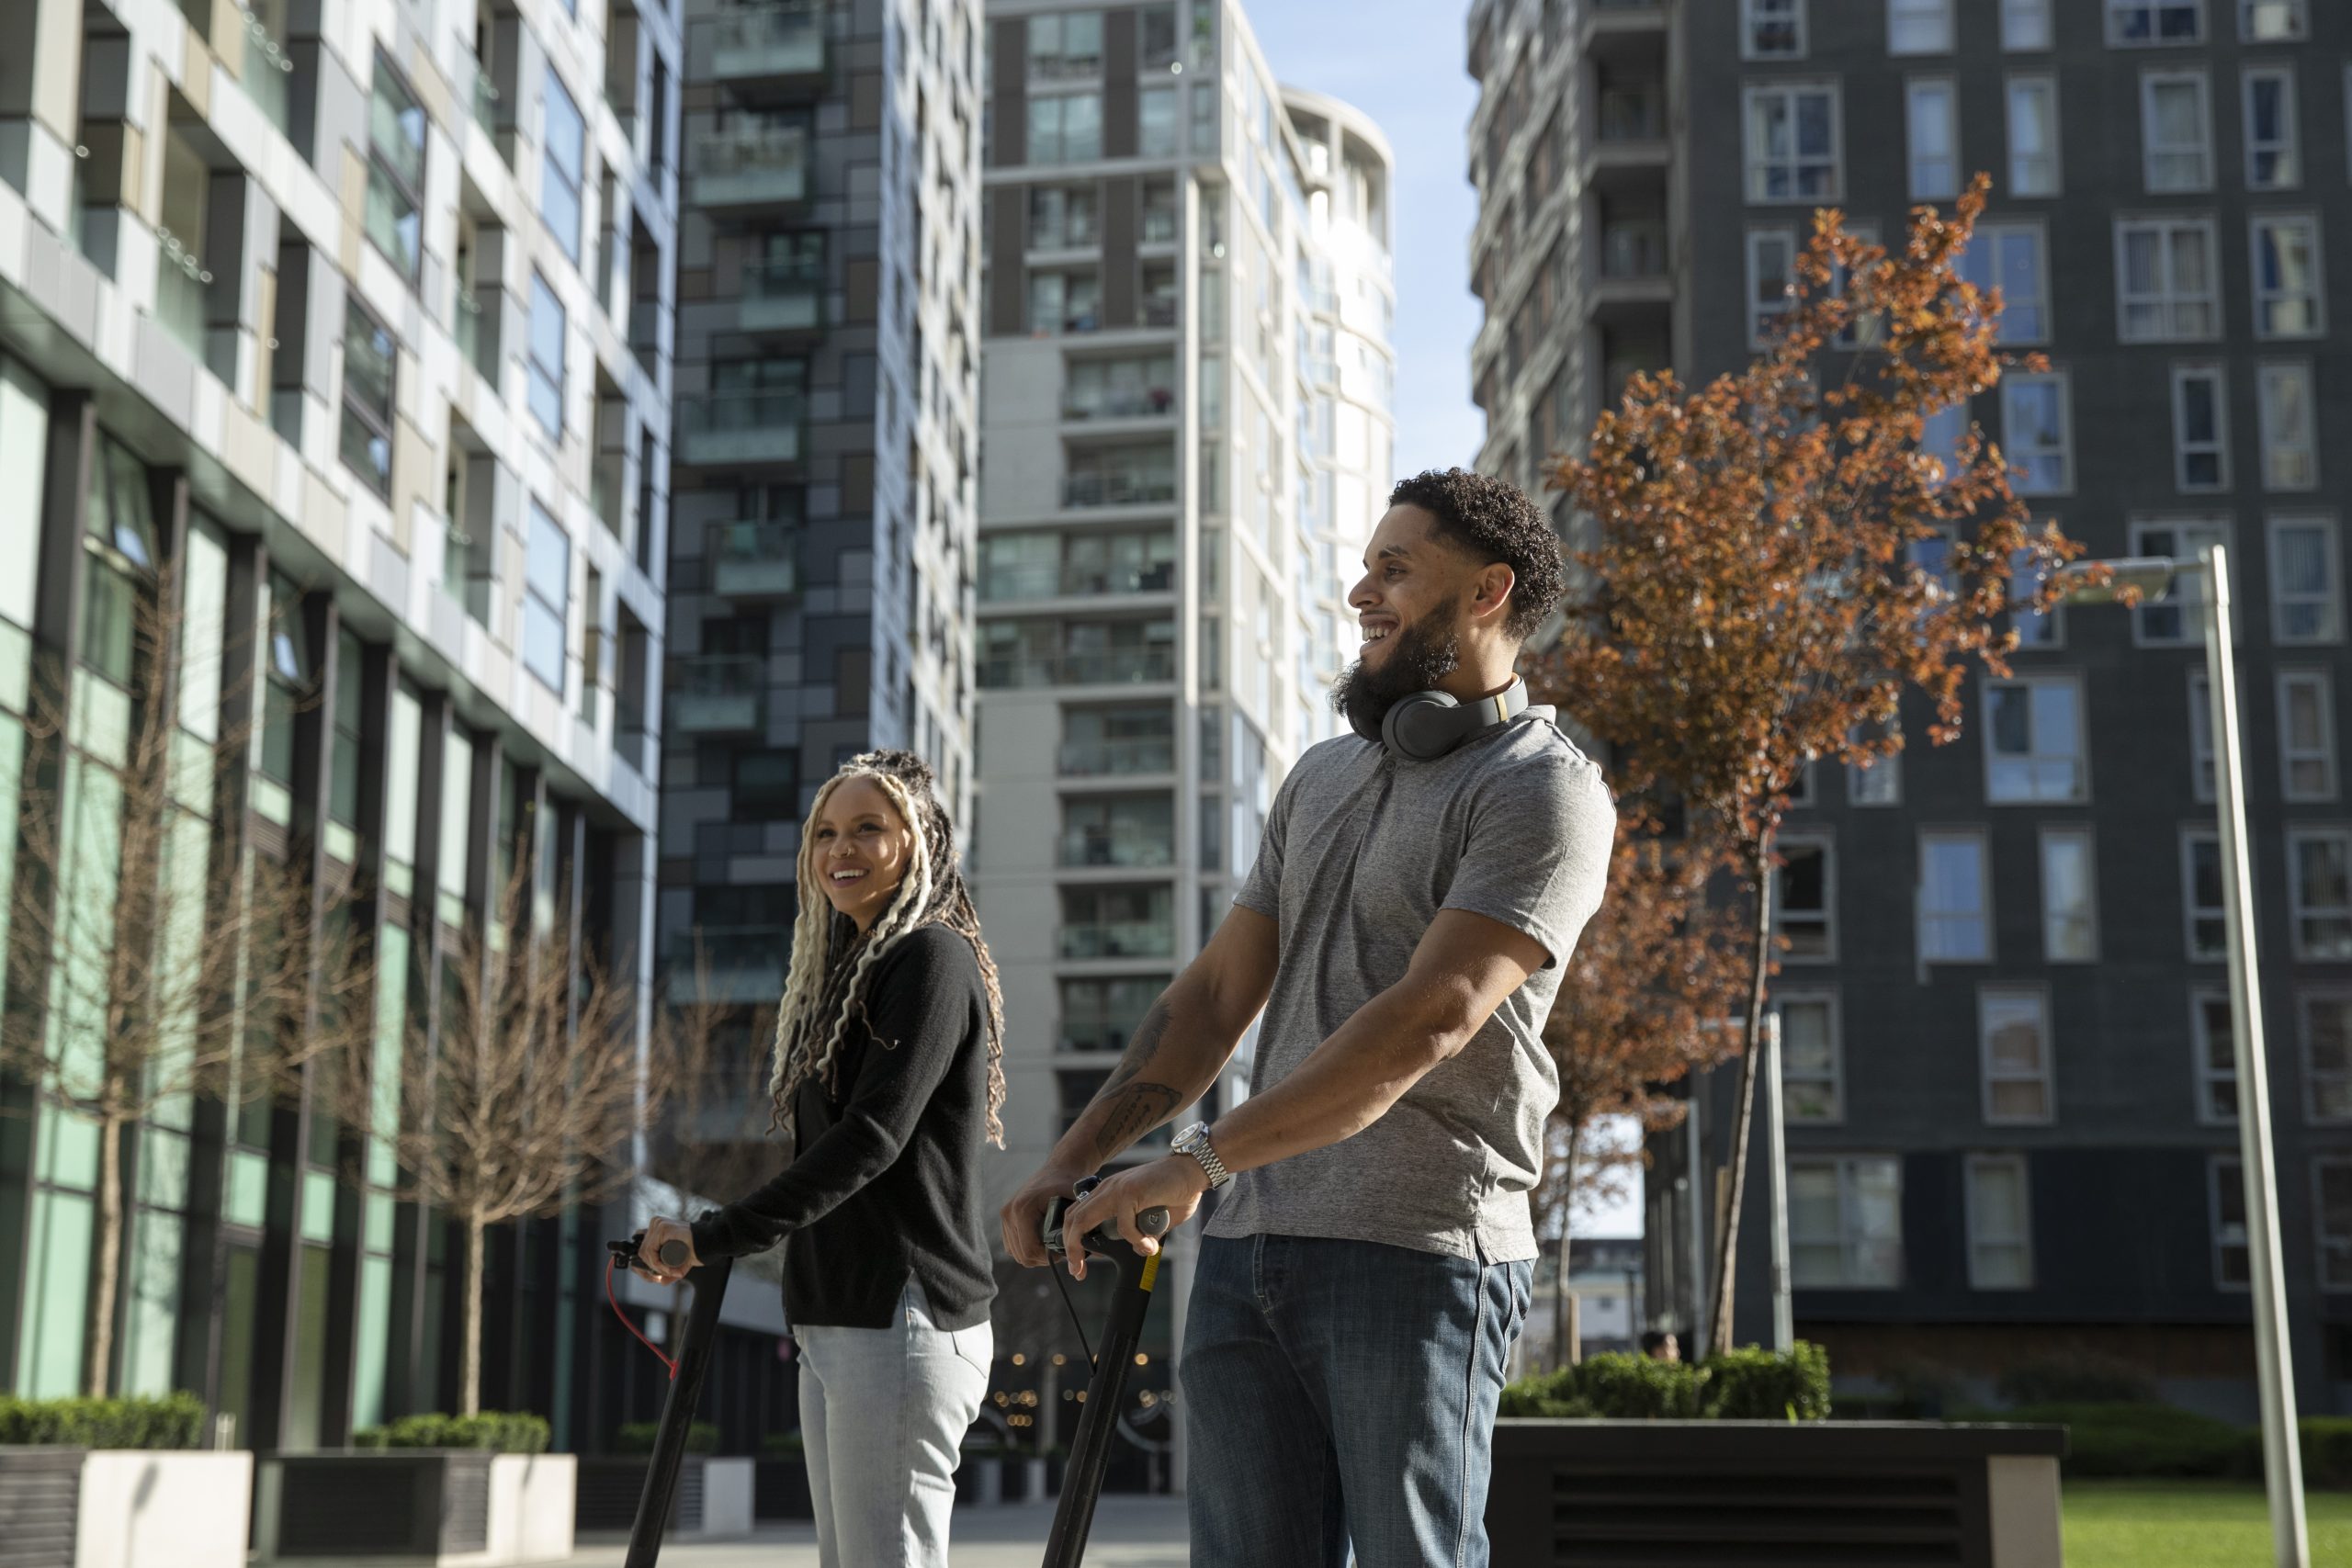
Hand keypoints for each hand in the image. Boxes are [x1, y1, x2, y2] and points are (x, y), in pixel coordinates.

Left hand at [634, 1216, 699, 1284]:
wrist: (710, 1242)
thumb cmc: (695, 1249)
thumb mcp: (679, 1261)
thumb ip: (670, 1271)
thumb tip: (661, 1282)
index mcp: (656, 1228)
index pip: (641, 1247)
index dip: (646, 1265)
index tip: (656, 1276)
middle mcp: (656, 1224)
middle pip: (642, 1251)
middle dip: (651, 1268)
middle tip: (664, 1276)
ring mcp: (659, 1224)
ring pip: (645, 1253)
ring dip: (656, 1267)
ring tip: (670, 1272)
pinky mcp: (663, 1228)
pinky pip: (651, 1251)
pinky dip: (657, 1263)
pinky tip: (668, 1268)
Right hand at [1001, 1161, 1087, 1268]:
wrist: (1060, 1167)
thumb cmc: (1069, 1184)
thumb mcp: (1074, 1205)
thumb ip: (1073, 1227)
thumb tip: (1080, 1251)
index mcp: (1023, 1210)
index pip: (1029, 1251)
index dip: (1048, 1258)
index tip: (1063, 1251)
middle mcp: (1009, 1213)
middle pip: (1021, 1255)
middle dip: (1042, 1258)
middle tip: (1059, 1251)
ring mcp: (1005, 1215)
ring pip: (1015, 1252)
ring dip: (1034, 1254)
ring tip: (1051, 1246)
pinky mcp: (1005, 1217)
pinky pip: (1012, 1245)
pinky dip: (1026, 1248)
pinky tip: (1042, 1241)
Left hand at [1056, 1157, 1206, 1282]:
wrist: (1193, 1169)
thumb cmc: (1175, 1191)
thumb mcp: (1149, 1217)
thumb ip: (1139, 1232)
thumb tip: (1137, 1250)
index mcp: (1108, 1193)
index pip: (1077, 1215)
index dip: (1072, 1240)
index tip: (1078, 1264)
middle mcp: (1107, 1189)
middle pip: (1072, 1219)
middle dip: (1070, 1249)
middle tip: (1077, 1272)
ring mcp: (1116, 1189)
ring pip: (1083, 1221)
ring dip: (1083, 1248)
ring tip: (1090, 1267)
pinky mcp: (1130, 1192)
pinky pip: (1124, 1226)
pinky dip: (1136, 1241)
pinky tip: (1150, 1245)